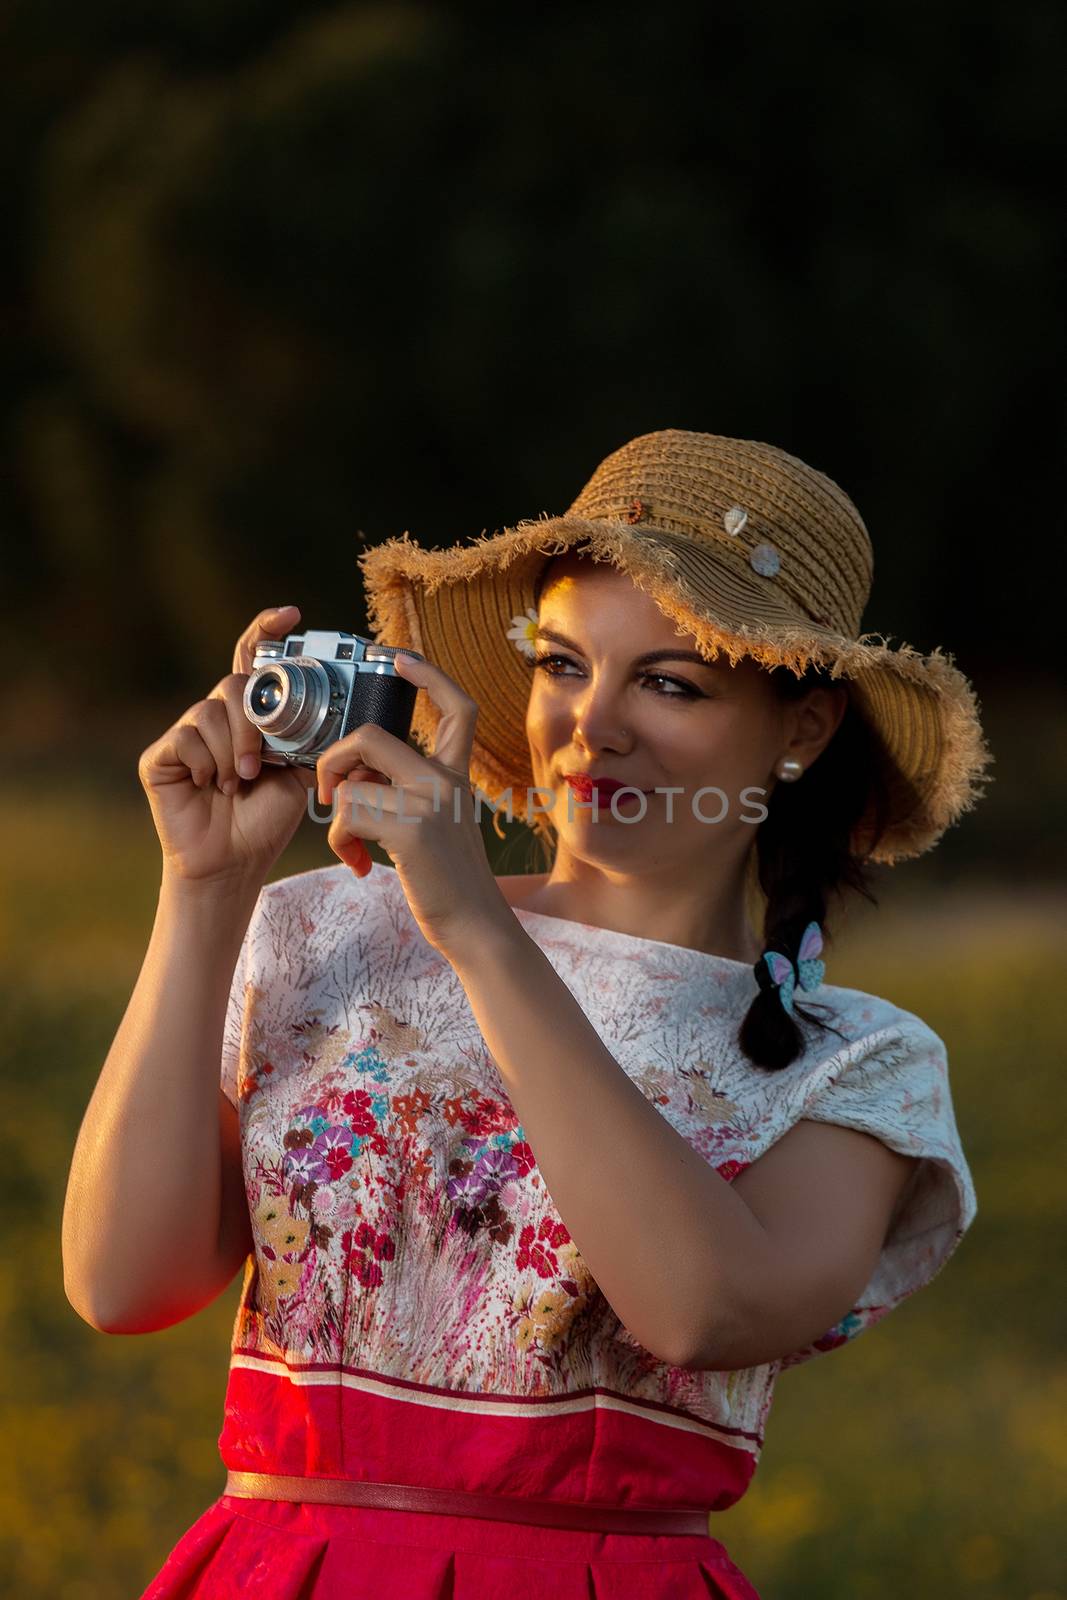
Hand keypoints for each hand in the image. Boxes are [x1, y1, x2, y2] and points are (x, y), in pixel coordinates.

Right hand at [138, 604, 316, 889]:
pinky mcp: (159, 755)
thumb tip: (329, 709)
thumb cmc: (265, 819)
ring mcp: (185, 734)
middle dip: (252, 726)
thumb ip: (302, 736)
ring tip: (237, 784)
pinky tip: (211, 786)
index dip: (266, 631)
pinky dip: (207, 764)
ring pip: (210, 712)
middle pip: (233, 684)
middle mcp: (215, 717)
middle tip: (258, 767)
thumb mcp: (297, 772)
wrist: (234, 862)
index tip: (292, 615)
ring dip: (232, 751)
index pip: (252, 660)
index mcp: (249, 716)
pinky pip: (186, 738)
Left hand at [315, 652, 507, 956]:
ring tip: (350, 846)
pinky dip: (341, 842)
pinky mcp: (412, 830)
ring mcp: (430, 802)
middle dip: (334, 760)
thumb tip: (356, 782)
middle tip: (330, 794)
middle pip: (372, 735)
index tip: (399, 659)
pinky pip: (349, 815)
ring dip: (335, 816)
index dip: (427, 675)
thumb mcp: (437, 824)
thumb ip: (404, 792)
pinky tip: (360, 865)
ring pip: (352, 780)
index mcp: (455, 776)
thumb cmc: (448, 881)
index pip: (457, 707)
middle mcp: (446, 781)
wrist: (475, 926)